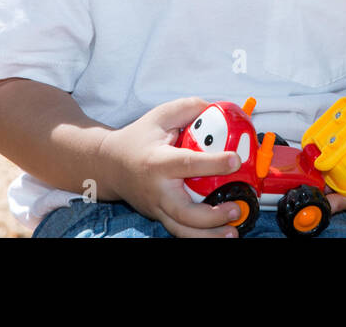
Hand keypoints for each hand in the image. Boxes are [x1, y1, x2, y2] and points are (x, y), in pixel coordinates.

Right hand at [99, 97, 246, 237]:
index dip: (214, 162)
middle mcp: (157, 189)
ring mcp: (157, 207)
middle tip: (236, 208)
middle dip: (212, 216)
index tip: (236, 160)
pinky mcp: (159, 217)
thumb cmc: (138, 139)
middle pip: (184, 211)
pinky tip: (220, 234)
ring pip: (182, 230)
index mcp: (158, 161)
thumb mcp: (160, 115)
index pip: (188, 163)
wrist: (109, 165)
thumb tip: (218, 110)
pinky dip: (200, 236)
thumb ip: (189, 108)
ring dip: (208, 235)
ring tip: (232, 233)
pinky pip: (180, 231)